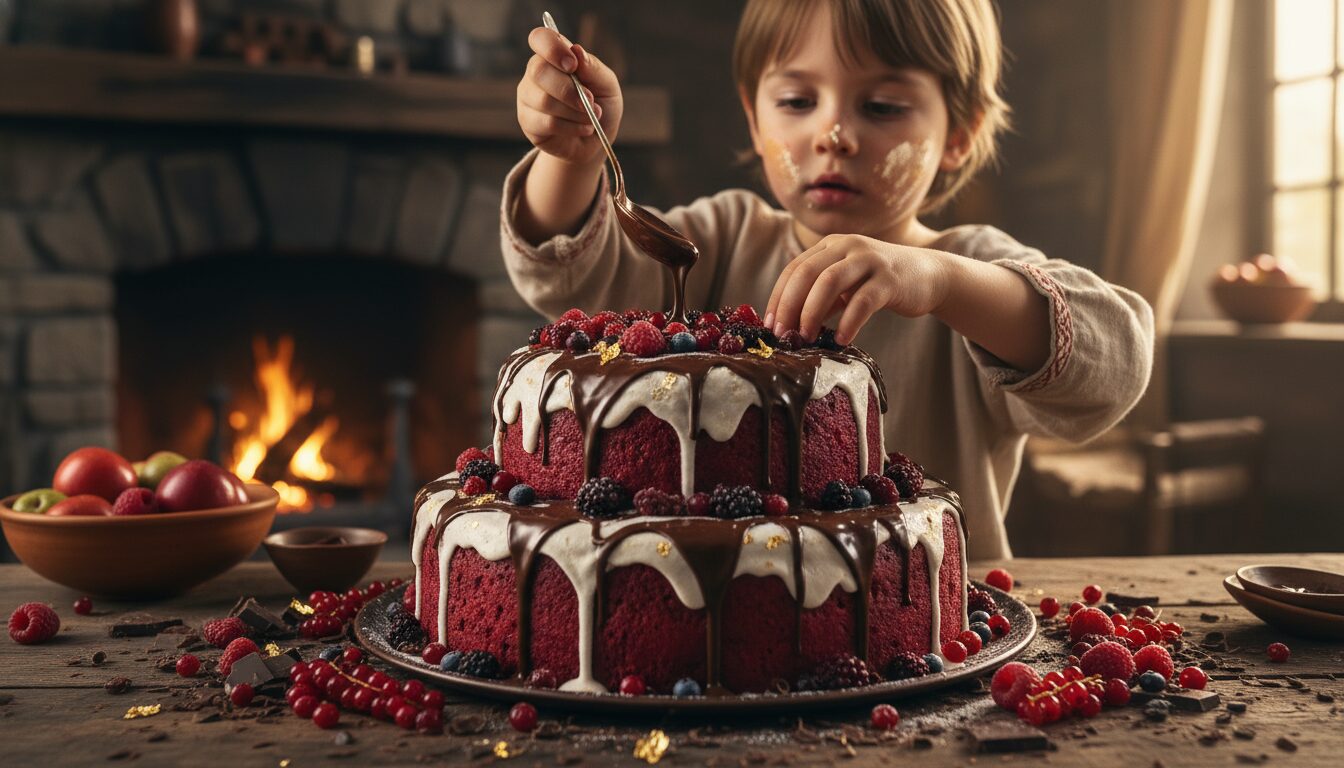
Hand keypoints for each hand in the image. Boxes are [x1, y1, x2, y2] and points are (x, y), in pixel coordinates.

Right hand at [517, 27, 623, 165]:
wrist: (597, 141)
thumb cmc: (601, 106)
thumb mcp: (607, 84)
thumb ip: (593, 67)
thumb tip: (576, 50)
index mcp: (555, 55)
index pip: (540, 38)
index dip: (553, 48)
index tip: (573, 65)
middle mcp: (536, 73)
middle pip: (539, 70)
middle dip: (569, 89)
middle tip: (590, 101)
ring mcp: (528, 97)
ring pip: (543, 100)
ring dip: (575, 112)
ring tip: (591, 118)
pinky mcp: (528, 122)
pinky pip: (546, 122)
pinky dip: (571, 127)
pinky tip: (584, 128)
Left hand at [764, 234, 949, 345]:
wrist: (929, 275)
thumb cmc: (880, 284)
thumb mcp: (846, 286)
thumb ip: (820, 298)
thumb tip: (789, 325)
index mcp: (830, 245)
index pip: (794, 269)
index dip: (778, 297)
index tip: (770, 326)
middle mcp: (847, 246)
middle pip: (806, 273)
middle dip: (790, 306)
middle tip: (784, 335)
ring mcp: (869, 259)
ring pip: (829, 282)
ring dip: (812, 313)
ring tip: (806, 338)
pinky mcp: (889, 279)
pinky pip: (863, 301)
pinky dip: (848, 322)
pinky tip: (840, 339)